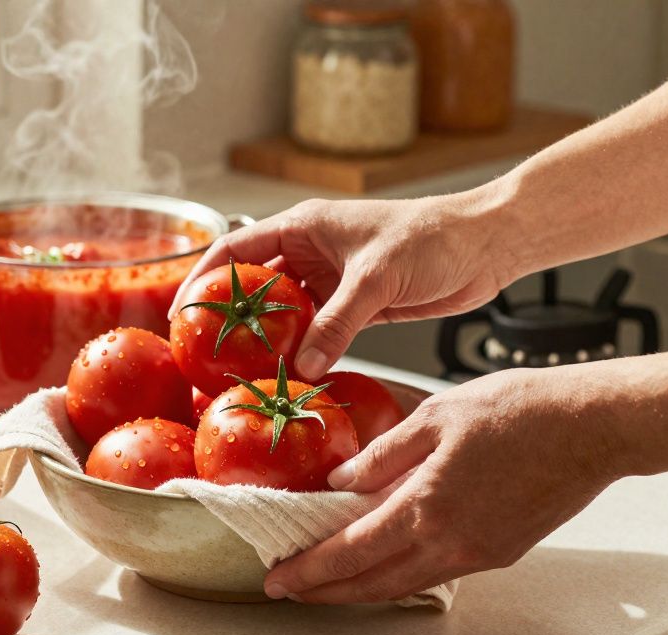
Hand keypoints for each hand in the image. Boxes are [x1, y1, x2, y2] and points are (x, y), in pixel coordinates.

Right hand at [170, 190, 519, 378]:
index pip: (234, 250)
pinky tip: (291, 377)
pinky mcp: (354, 308)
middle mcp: (309, 252)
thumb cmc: (434, 238)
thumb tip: (304, 366)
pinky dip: (302, 355)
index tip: (181, 315)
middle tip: (206, 356)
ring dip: (267, 343)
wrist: (487, 245)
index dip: (202, 281)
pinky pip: (316, 334)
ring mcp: (330, 282)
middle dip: (229, 320)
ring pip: (284, 316)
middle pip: (253, 288)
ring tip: (243, 375)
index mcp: (303, 225)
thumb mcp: (376, 278)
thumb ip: (337, 322)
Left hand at [263, 365, 623, 603]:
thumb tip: (342, 480)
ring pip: (405, 584)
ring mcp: (479, 553)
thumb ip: (383, 453)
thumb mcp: (435, 415)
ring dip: (362, 588)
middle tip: (291, 590)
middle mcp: (451, 542)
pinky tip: (386, 560)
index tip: (280, 578)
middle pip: (372, 583)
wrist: (593, 426)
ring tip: (329, 582)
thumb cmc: (522, 410)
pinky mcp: (501, 552)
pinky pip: (437, 572)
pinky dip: (401, 573)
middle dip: (325, 592)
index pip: (350, 552)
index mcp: (427, 507)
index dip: (310, 570)